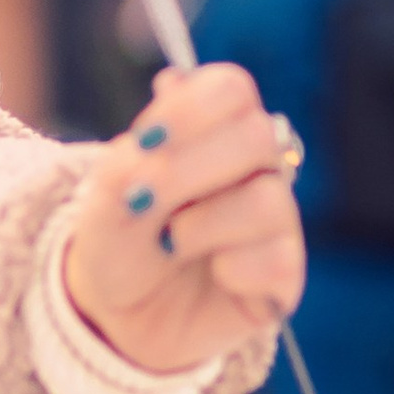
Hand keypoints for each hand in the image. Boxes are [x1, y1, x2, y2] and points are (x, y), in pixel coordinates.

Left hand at [63, 64, 305, 376]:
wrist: (114, 311)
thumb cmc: (118, 236)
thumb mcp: (109, 192)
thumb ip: (142, 145)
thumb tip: (173, 82)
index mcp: (215, 131)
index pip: (231, 89)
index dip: (191, 109)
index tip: (144, 141)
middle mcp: (256, 167)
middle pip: (257, 136)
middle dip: (188, 170)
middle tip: (142, 198)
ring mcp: (276, 219)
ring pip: (268, 200)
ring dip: (202, 224)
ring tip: (169, 242)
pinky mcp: (285, 273)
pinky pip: (275, 260)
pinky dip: (228, 269)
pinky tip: (211, 275)